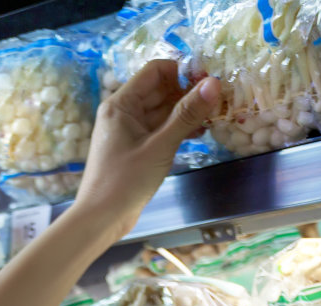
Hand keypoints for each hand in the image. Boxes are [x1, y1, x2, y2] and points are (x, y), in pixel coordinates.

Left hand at [72, 60, 220, 239]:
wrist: (101, 218)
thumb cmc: (125, 181)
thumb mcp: (160, 146)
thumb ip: (187, 114)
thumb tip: (214, 83)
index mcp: (121, 104)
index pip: (155, 71)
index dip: (182, 71)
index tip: (209, 81)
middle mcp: (122, 112)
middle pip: (160, 89)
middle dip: (188, 92)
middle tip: (219, 100)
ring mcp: (128, 130)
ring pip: (162, 110)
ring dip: (185, 112)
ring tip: (214, 117)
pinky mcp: (135, 147)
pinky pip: (159, 128)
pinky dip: (176, 128)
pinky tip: (198, 134)